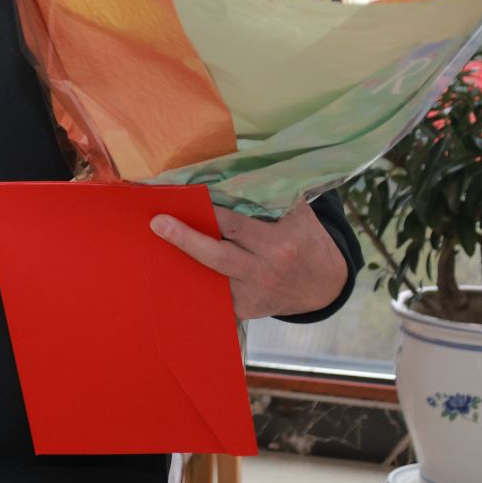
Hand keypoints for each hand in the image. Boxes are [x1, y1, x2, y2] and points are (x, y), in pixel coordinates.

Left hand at [151, 202, 346, 319]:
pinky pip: (214, 295)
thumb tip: (232, 171)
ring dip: (183, 261)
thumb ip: (269, 196)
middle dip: (185, 239)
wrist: (325, 286)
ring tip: (156, 244)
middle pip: (217, 255)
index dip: (208, 211)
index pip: (235, 225)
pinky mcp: (245, 310)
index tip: (184, 197)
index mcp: (279, 244)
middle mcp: (265, 271)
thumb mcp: (297, 215)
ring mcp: (253, 295)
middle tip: (158, 224)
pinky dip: (195, 281)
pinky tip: (173, 270)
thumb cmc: (306, 240)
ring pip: (210, 276)